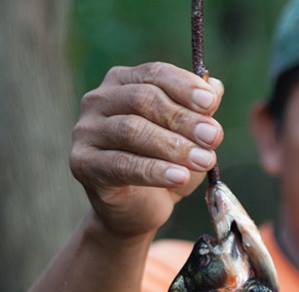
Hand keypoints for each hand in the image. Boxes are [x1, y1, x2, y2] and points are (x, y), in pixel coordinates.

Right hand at [69, 62, 224, 237]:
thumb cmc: (164, 165)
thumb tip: (215, 86)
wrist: (138, 210)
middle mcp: (99, 100)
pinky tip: (180, 176)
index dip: (184, 86)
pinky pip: (121, 164)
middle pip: (144, 100)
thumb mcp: (189, 138)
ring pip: (132, 130)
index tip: (211, 104)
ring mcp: (86, 131)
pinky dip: (154, 170)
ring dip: (173, 145)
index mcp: (123, 82)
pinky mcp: (82, 163)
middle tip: (214, 137)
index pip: (154, 74)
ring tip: (204, 160)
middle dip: (183, 119)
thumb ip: (199, 113)